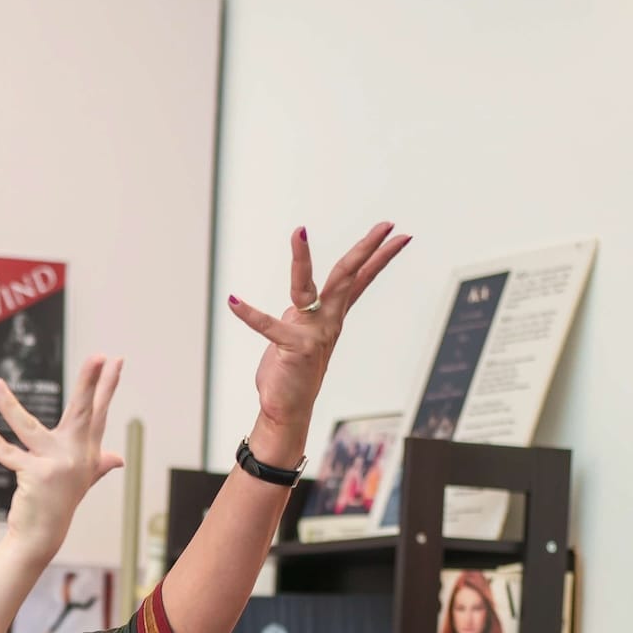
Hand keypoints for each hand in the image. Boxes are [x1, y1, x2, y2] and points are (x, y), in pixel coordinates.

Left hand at [0, 354, 123, 562]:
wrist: (43, 534)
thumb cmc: (60, 502)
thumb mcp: (82, 479)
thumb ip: (99, 464)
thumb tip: (119, 458)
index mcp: (87, 450)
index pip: (99, 412)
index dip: (108, 386)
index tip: (117, 359)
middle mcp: (76, 455)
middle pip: (82, 412)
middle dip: (89, 382)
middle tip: (97, 356)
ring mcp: (56, 465)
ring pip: (28, 428)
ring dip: (8, 405)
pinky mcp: (35, 475)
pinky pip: (10, 455)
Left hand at [227, 223, 410, 442]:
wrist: (287, 409)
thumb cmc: (293, 370)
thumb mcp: (303, 333)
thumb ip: (305, 313)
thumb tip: (303, 297)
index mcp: (332, 315)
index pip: (361, 279)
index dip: (380, 256)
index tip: (399, 234)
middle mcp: (326, 320)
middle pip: (348, 275)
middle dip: (367, 248)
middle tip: (386, 223)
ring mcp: (311, 333)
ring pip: (307, 287)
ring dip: (301, 259)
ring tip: (299, 232)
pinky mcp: (291, 347)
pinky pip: (268, 326)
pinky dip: (249, 314)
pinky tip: (233, 301)